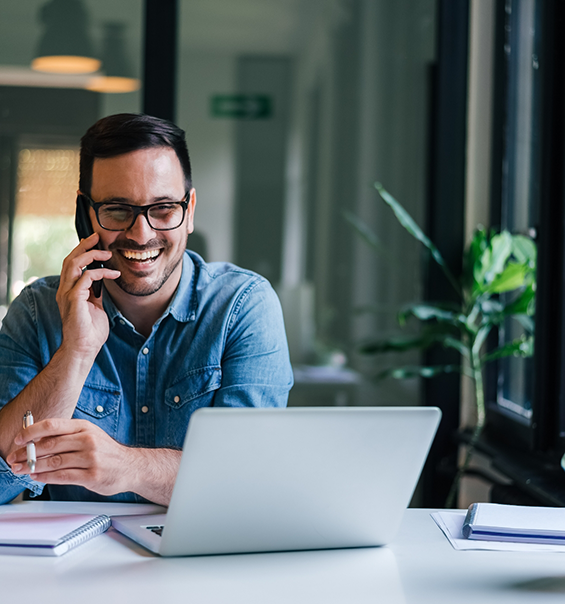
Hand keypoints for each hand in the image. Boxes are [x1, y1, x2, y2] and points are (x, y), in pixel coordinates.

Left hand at [7, 418, 132, 495]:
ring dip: (33, 467)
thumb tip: (36, 440)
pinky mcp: (92, 475)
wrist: (130, 466)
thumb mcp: (89, 435)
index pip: (53, 425)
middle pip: (50, 445)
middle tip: (13, 458)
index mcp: (84, 427)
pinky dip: (46, 477)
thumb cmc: (105, 451)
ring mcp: (91, 458)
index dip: (31, 432)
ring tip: (21, 470)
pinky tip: (37, 477)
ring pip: (54, 462)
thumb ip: (66, 437)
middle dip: (27, 452)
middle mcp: (88, 440)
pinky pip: (62, 476)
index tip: (18, 439)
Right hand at [56, 233, 119, 358]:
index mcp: (69, 291)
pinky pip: (85, 277)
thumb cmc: (90, 331)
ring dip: (90, 255)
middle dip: (84, 246)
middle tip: (97, 237)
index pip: (71, 264)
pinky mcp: (74, 299)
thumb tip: (103, 282)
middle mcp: (65, 290)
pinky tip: (113, 274)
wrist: (84, 349)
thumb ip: (95, 294)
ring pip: (74, 264)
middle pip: (70, 259)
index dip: (82, 251)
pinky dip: (100, 273)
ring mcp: (67, 294)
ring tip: (106, 253)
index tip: (95, 243)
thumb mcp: (95, 307)